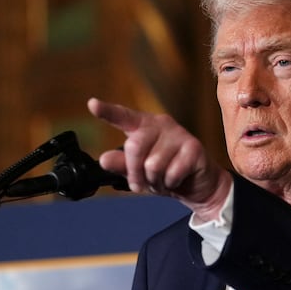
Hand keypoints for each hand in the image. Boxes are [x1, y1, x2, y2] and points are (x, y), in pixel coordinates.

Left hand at [88, 97, 231, 216]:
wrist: (198, 185)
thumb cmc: (165, 173)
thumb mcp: (139, 172)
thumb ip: (121, 165)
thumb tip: (104, 159)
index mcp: (143, 126)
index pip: (123, 117)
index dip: (107, 111)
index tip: (92, 104)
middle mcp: (161, 124)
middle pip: (134, 146)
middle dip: (135, 173)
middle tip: (142, 184)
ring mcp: (179, 134)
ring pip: (153, 164)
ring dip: (155, 181)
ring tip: (163, 180)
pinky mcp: (194, 148)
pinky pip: (172, 172)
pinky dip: (171, 183)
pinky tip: (177, 179)